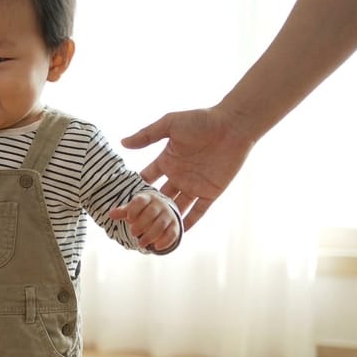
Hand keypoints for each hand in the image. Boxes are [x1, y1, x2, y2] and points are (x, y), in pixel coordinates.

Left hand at [107, 191, 179, 252]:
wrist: (163, 213)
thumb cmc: (143, 211)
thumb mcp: (132, 210)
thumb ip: (123, 212)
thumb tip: (111, 214)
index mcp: (147, 198)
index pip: (141, 201)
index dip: (134, 209)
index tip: (128, 219)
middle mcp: (160, 205)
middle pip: (151, 213)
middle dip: (141, 224)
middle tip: (133, 233)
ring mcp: (168, 215)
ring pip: (161, 224)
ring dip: (151, 235)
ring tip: (141, 244)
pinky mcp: (175, 226)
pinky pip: (172, 233)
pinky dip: (165, 241)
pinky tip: (156, 247)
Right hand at [122, 107, 254, 230]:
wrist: (233, 125)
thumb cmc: (202, 120)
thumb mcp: (170, 124)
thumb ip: (147, 135)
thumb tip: (123, 142)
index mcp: (167, 160)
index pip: (146, 179)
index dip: (136, 190)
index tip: (123, 204)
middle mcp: (178, 175)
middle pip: (159, 197)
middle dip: (148, 210)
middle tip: (134, 225)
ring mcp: (194, 185)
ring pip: (176, 207)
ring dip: (166, 219)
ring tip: (152, 234)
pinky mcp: (210, 192)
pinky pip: (198, 212)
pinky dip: (189, 223)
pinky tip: (177, 236)